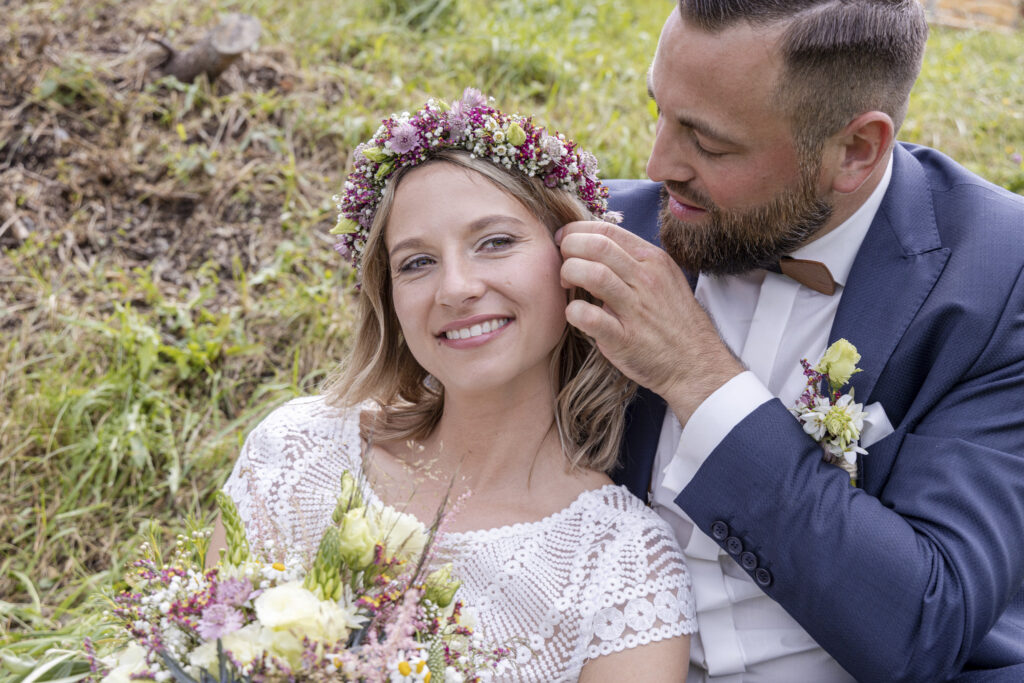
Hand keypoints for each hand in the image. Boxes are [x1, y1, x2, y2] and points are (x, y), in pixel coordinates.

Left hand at [558, 220, 742, 424]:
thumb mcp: (663, 279)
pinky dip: (574, 312)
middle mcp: (646, 280)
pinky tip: (574, 314)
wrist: (696, 363)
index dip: (576, 230)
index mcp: (652, 261)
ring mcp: (636, 309)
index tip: (563, 240)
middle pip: (597, 246)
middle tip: (562, 263)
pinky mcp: (624, 338)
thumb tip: (595, 245)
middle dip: (568, 248)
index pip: (607, 230)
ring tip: (566, 286)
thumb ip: (632, 261)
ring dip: (569, 274)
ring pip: (593, 274)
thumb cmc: (673, 321)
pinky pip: (590, 317)